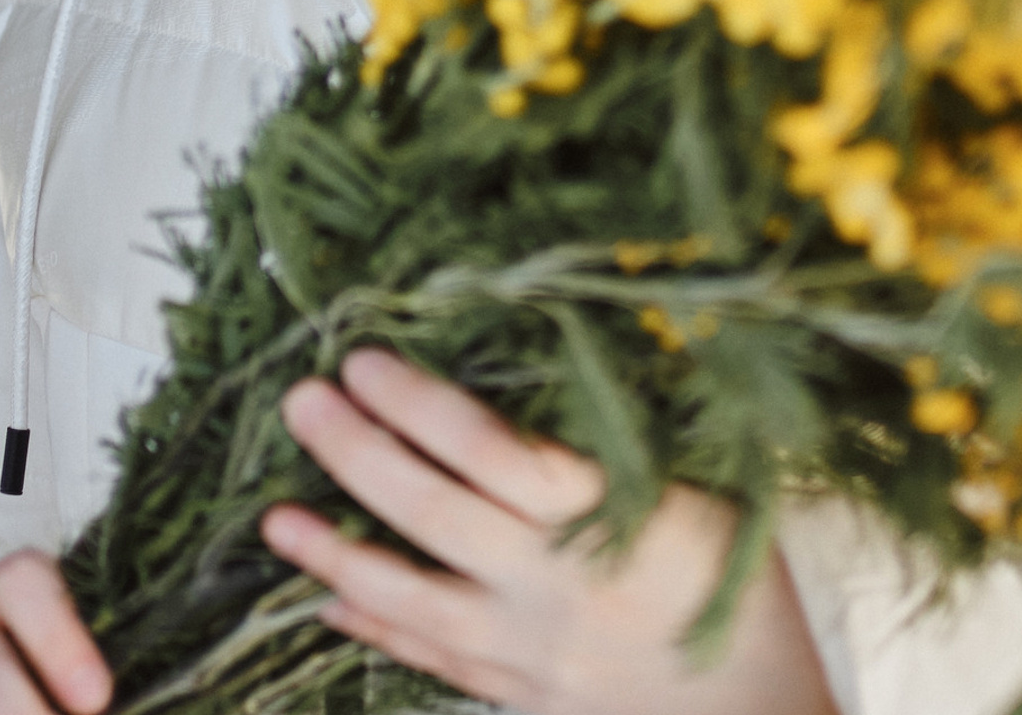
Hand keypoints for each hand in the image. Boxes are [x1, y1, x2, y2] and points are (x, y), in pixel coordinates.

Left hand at [262, 349, 838, 714]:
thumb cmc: (747, 584)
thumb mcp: (708, 489)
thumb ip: (628, 437)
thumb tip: (568, 342)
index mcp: (609, 519)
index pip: (493, 450)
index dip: (422, 404)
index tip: (363, 360)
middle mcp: (555, 586)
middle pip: (436, 514)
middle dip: (359, 454)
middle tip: (298, 400)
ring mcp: (531, 651)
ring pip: (415, 597)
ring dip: (338, 553)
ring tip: (273, 518)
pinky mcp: (522, 695)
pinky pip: (434, 659)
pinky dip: (378, 625)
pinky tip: (329, 598)